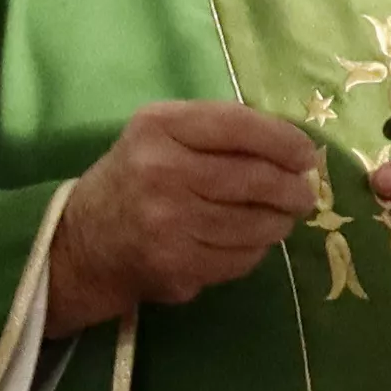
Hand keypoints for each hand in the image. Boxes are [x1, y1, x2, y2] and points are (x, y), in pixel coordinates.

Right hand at [46, 100, 321, 329]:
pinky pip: (240, 258)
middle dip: (292, 188)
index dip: (284, 141)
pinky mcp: (175, 264)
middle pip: (254, 178)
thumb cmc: (135, 178)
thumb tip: (296, 151)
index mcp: (159, 127)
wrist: (83, 241)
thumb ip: (219, 132)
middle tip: (303, 194)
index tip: (306, 155)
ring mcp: (167, 222)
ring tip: (280, 219)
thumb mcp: (162, 136)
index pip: (239, 126)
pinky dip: (255, 250)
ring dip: (278, 223)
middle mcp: (160, 171)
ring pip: (254, 223)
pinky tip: (249, 242)